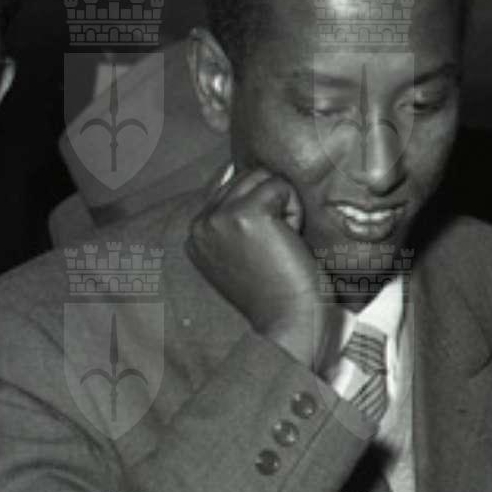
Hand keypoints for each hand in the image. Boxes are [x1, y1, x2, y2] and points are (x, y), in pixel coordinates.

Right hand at [186, 166, 332, 373]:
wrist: (289, 323)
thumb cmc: (278, 293)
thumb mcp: (242, 253)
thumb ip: (232, 217)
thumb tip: (233, 168)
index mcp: (195, 234)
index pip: (229, 186)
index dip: (260, 208)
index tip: (265, 248)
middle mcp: (200, 224)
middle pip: (247, 177)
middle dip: (272, 205)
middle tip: (277, 247)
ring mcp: (219, 218)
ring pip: (264, 178)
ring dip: (284, 207)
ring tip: (282, 244)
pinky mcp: (244, 214)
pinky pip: (281, 187)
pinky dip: (295, 212)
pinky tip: (289, 242)